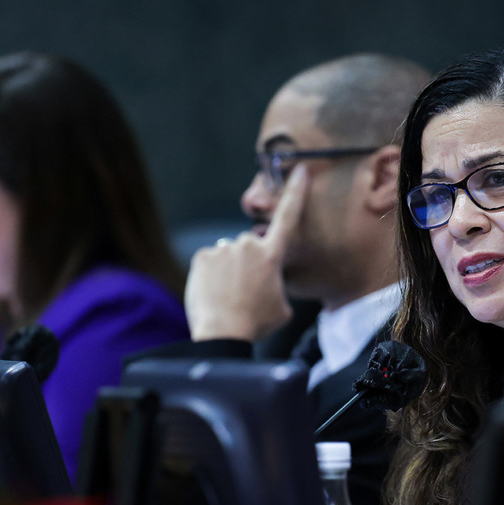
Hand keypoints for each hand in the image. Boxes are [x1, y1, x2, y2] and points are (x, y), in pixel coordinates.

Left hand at [185, 165, 308, 341]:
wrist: (223, 333)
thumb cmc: (255, 323)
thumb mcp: (282, 306)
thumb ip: (277, 284)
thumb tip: (268, 282)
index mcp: (272, 255)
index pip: (288, 217)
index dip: (296, 193)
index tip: (301, 171)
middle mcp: (248, 245)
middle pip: (250, 245)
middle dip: (248, 261)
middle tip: (245, 290)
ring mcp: (223, 249)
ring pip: (228, 254)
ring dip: (228, 269)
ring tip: (227, 296)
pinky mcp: (202, 256)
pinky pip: (209, 261)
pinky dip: (210, 274)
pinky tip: (212, 293)